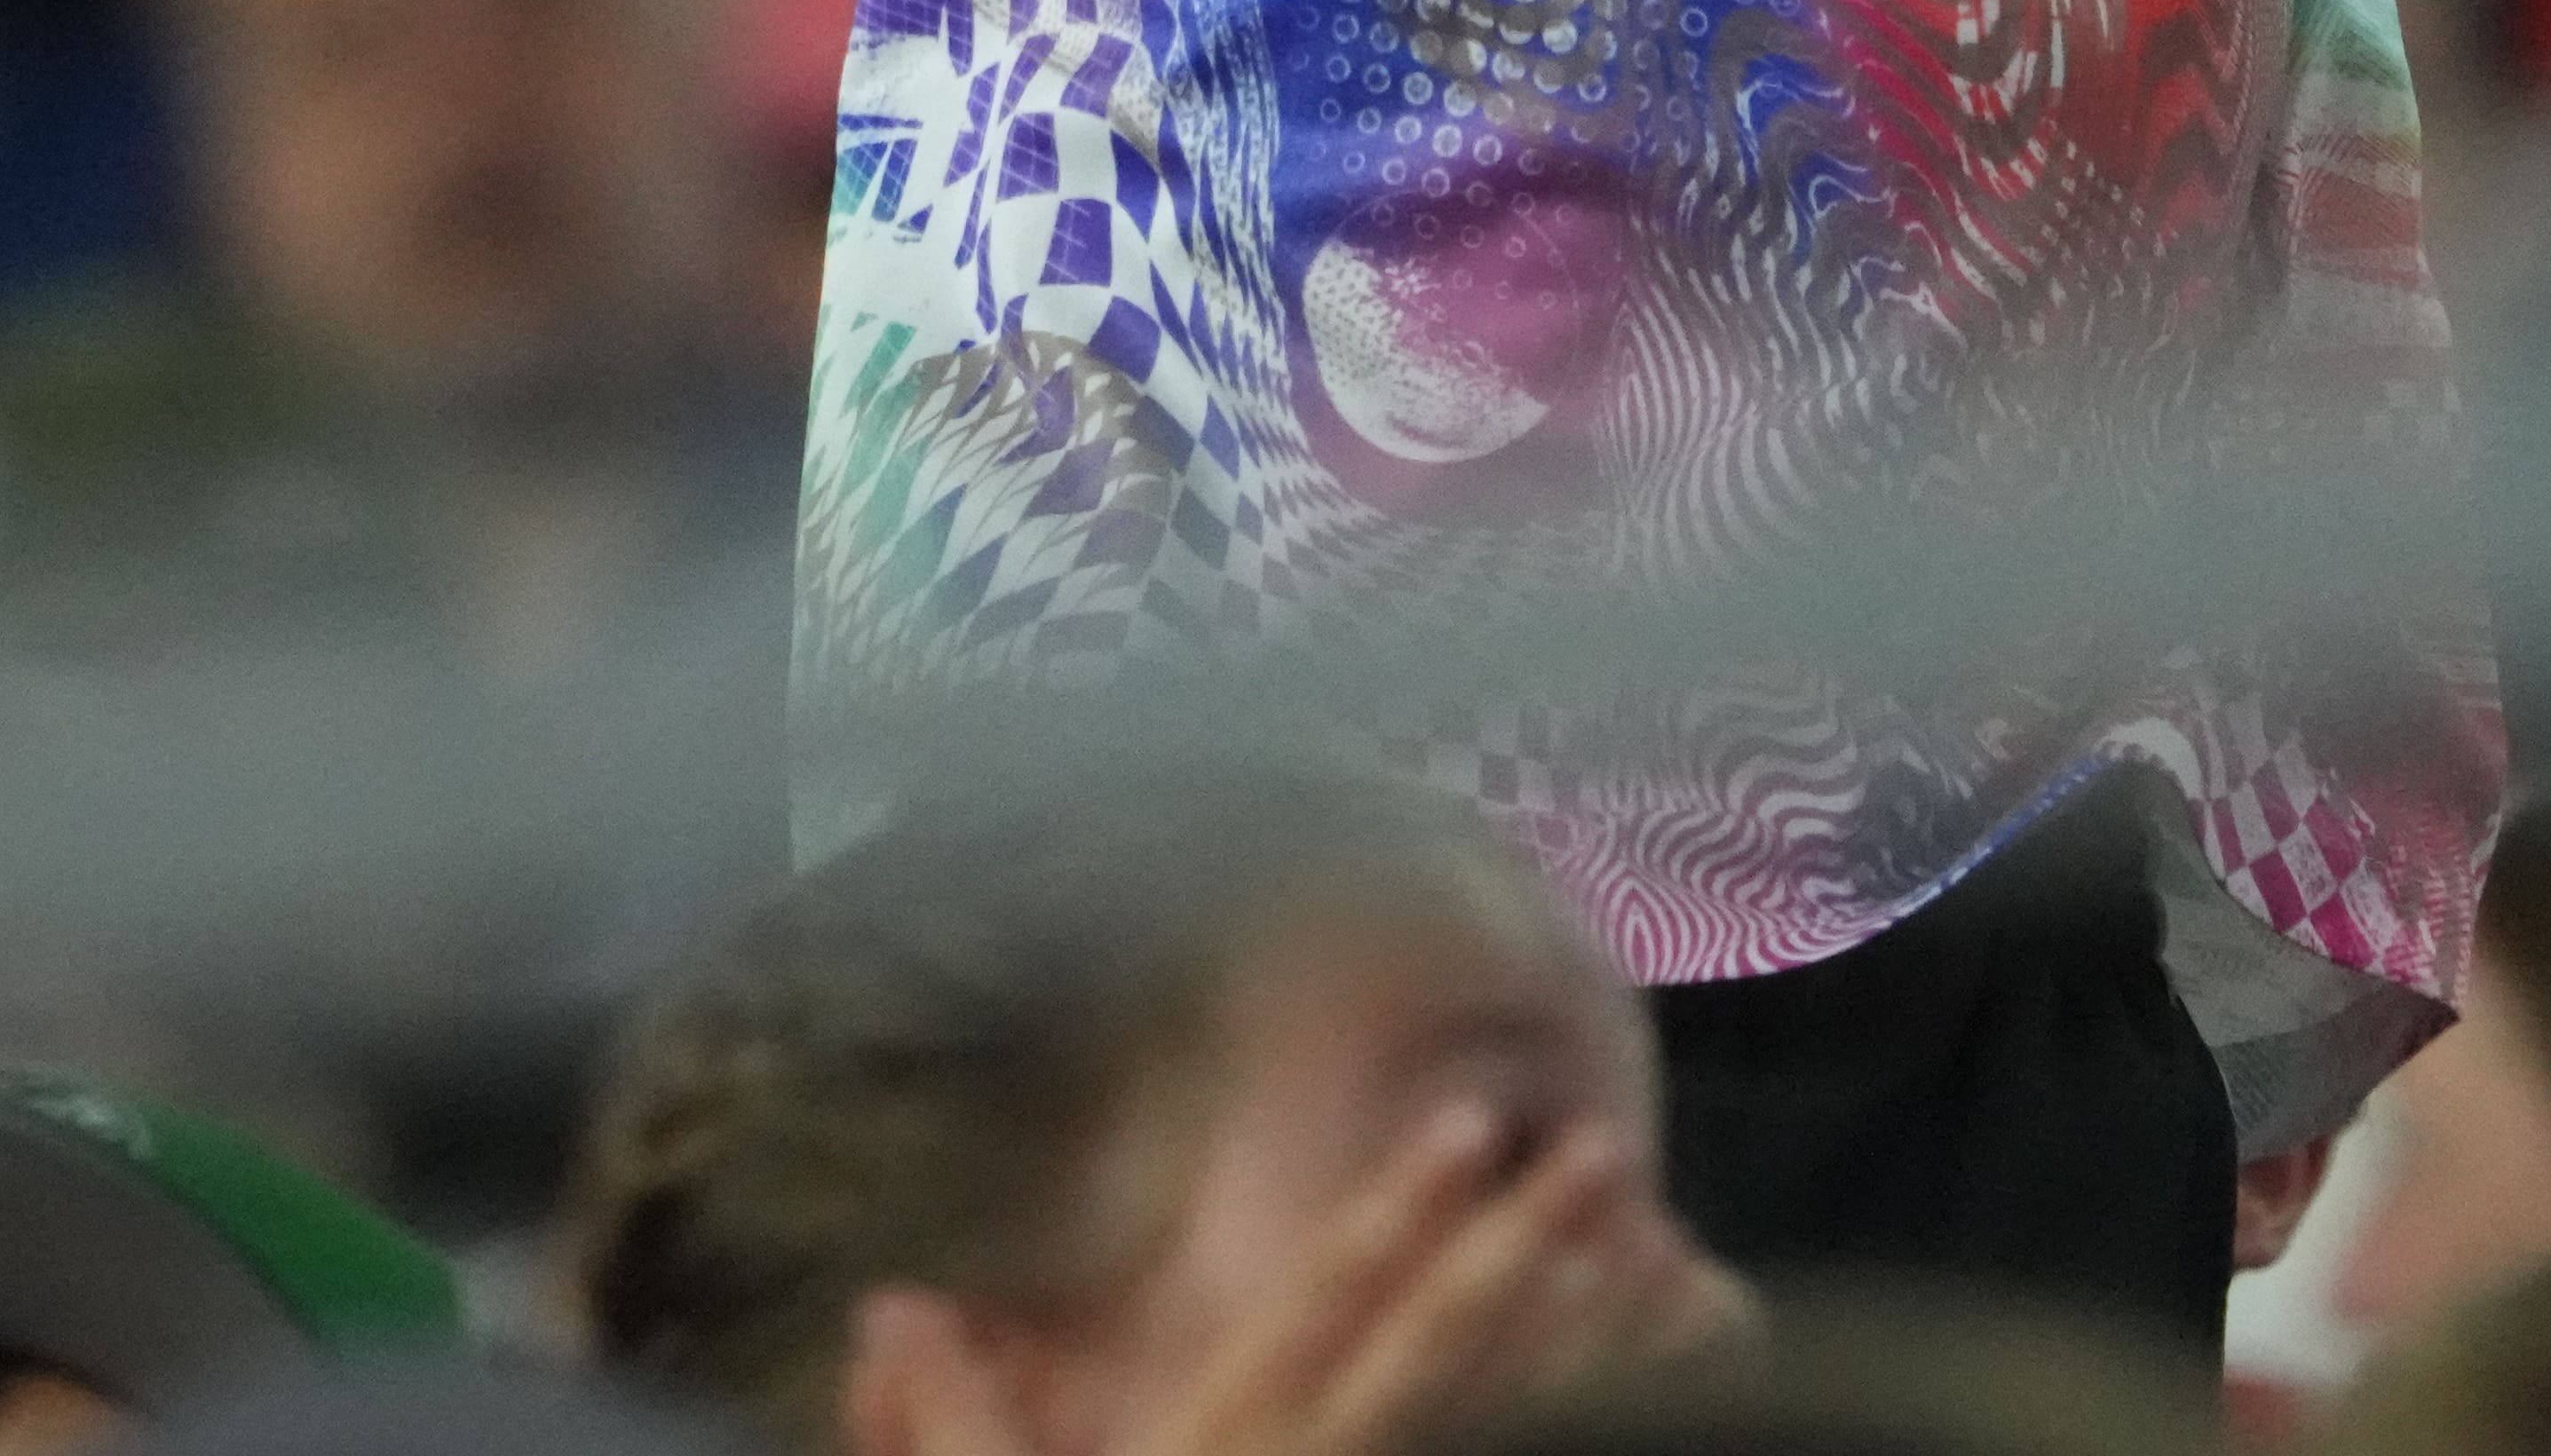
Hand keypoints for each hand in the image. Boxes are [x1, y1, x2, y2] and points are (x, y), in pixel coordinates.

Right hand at [847, 1098, 1740, 1455]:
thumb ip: (948, 1427)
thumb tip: (893, 1302)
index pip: (1314, 1318)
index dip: (1391, 1219)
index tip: (1469, 1124)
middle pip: (1439, 1360)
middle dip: (1526, 1252)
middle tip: (1609, 1154)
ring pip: (1502, 1431)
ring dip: (1587, 1346)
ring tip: (1657, 1248)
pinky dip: (1592, 1434)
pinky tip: (1654, 1392)